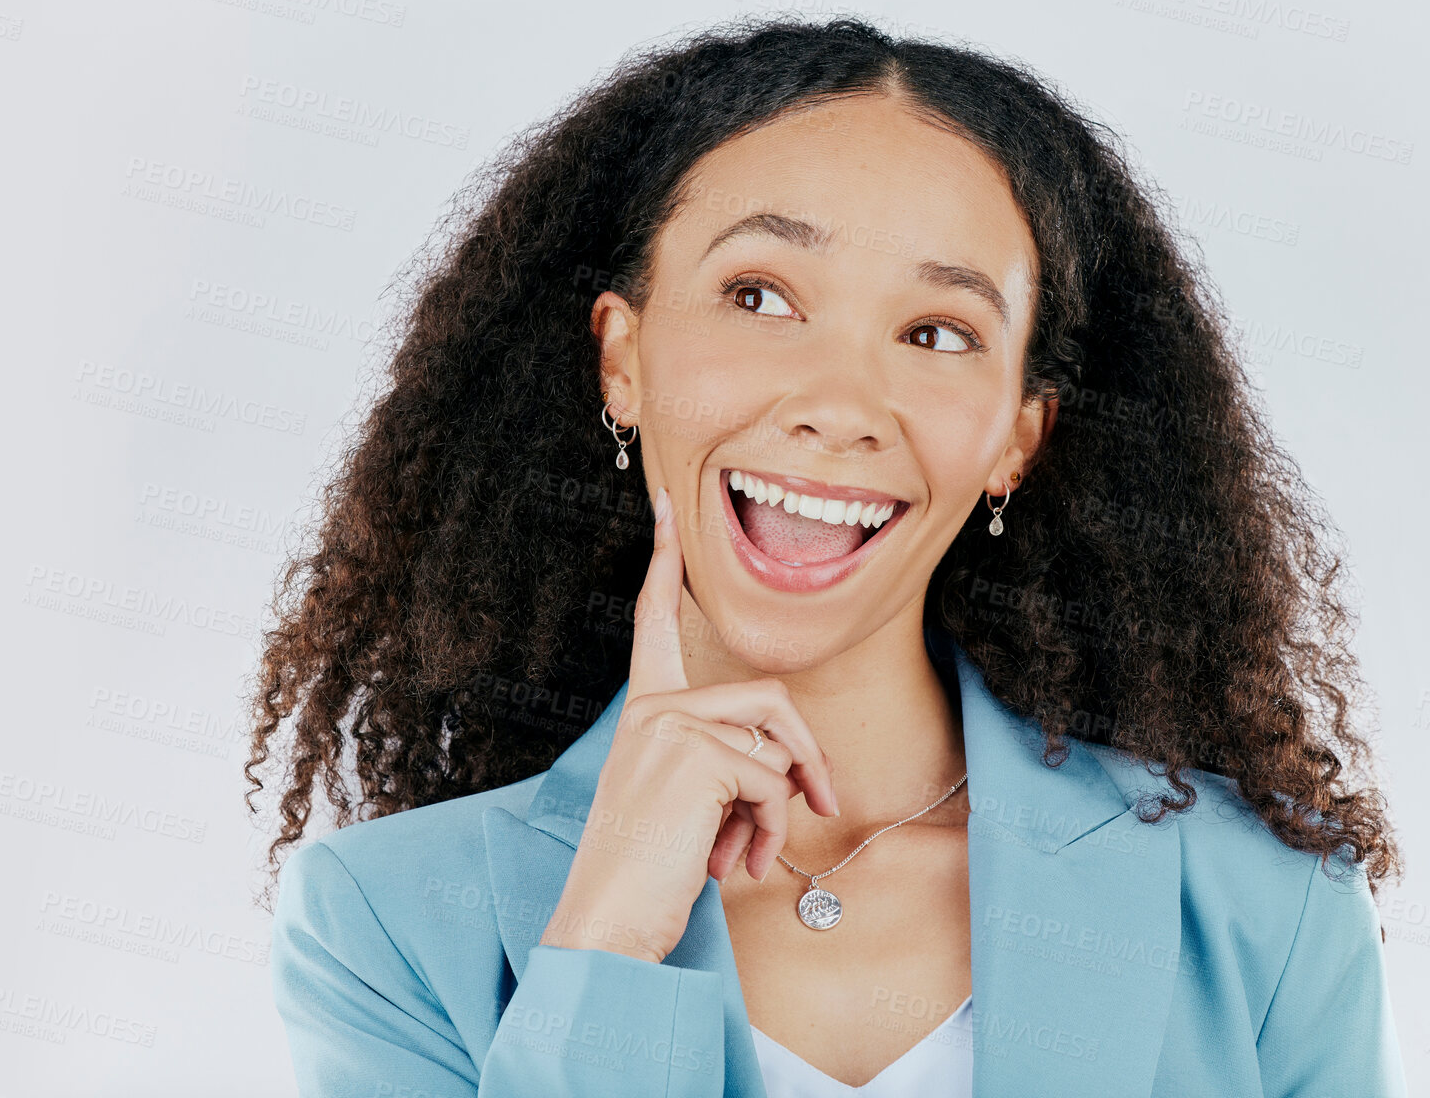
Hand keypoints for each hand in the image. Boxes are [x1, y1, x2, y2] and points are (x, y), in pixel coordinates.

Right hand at [538, 486, 838, 963]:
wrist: (607, 923)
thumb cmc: (648, 873)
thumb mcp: (691, 805)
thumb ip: (729, 766)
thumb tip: (799, 770)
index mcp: (644, 714)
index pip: (655, 623)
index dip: (661, 562)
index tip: (663, 506)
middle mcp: (652, 710)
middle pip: (770, 696)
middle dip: (808, 755)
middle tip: (822, 806)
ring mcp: (670, 726)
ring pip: (777, 740)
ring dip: (784, 807)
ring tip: (754, 853)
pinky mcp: (693, 754)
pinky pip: (773, 780)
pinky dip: (772, 829)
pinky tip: (740, 863)